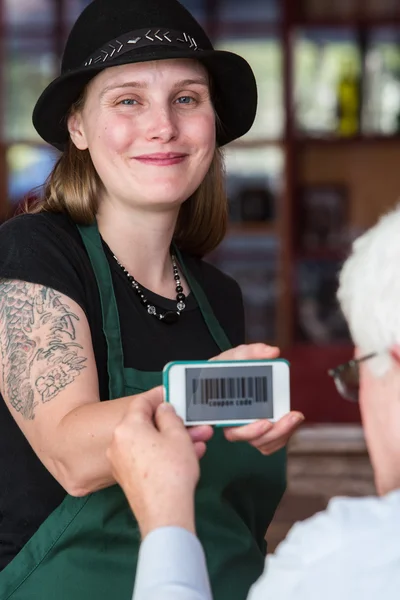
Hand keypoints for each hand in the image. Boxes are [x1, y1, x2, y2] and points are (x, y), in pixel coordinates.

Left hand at [107, 387, 212, 537]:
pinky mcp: (127, 478)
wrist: (164, 514)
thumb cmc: (172, 472)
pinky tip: (186, 456)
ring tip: (196, 441)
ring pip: (149, 442)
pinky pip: (146, 457)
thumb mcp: (177, 435)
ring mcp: (120, 462)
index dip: (159, 396)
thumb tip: (164, 410)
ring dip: (171, 439)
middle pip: (146, 424)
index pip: (142, 402)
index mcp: (127, 427)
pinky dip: (163, 453)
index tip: (172, 393)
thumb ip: (170, 415)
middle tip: (190, 421)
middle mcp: (118, 442)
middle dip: (171, 422)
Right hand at [211, 343, 304, 454]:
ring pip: (264, 443)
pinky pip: (271, 441)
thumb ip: (252, 352)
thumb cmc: (228, 366)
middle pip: (252, 440)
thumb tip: (273, 352)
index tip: (266, 422)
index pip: (232, 430)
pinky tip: (293, 420)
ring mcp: (248, 429)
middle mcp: (234, 425)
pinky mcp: (261, 430)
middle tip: (291, 417)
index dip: (249, 431)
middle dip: (274, 432)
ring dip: (282, 434)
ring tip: (295, 417)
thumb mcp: (236, 355)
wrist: (229, 371)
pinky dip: (283, 434)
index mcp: (223, 412)